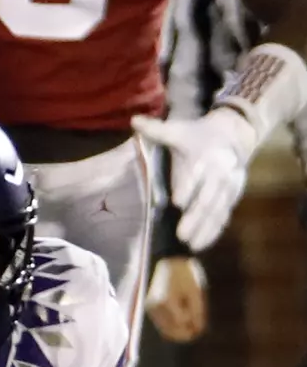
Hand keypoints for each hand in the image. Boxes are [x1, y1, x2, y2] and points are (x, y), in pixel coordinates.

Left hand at [132, 107, 255, 251]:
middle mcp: (219, 173)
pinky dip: (214, 230)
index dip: (188, 187)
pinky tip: (202, 244)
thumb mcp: (179, 130)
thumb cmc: (197, 136)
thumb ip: (156, 130)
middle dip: (196, 216)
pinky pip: (224, 216)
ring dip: (205, 229)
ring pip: (217, 211)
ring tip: (191, 245)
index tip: (177, 202)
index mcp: (204, 157)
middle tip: (182, 234)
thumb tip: (133, 120)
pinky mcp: (231, 197)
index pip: (196, 174)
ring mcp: (228, 187)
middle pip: (208, 198)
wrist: (234, 135)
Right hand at [146, 256, 207, 342]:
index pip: (182, 322)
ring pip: (165, 329)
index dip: (193, 327)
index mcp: (167, 302)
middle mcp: (155, 307)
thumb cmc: (185, 274)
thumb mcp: (195, 292)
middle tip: (196, 332)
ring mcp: (151, 308)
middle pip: (171, 330)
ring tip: (190, 326)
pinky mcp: (150, 308)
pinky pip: (161, 324)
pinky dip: (171, 326)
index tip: (202, 327)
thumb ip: (196, 312)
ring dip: (178, 331)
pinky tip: (181, 322)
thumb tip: (198, 330)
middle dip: (184, 333)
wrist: (168, 261)